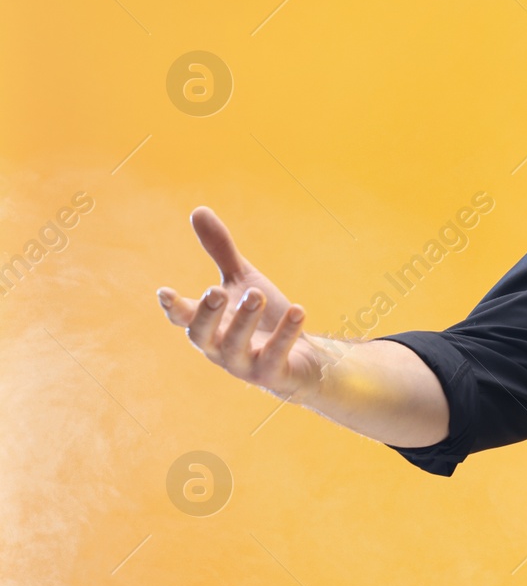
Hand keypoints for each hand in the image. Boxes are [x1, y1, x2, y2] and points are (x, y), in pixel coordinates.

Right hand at [156, 207, 325, 398]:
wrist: (302, 358)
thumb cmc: (264, 319)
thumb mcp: (243, 281)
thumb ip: (221, 251)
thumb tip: (198, 210)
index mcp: (209, 325)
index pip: (183, 318)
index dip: (173, 307)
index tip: (164, 292)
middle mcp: (220, 347)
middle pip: (201, 335)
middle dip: (207, 313)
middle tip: (216, 289)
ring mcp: (244, 364)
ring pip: (235, 347)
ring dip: (244, 320)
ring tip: (258, 293)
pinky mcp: (272, 374)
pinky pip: (275, 356)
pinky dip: (286, 334)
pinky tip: (299, 311)